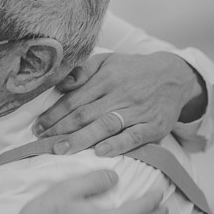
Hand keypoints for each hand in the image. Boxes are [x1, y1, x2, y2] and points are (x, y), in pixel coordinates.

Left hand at [32, 52, 204, 156]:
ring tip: (61, 149)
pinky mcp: (153, 125)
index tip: (38, 126)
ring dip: (81, 139)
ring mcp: (137, 111)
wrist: (175, 75)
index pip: (74, 99)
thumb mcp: (108, 61)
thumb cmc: (134, 71)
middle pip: (85, 114)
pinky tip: (100, 152)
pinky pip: (133, 136)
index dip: (54, 114)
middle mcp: (120, 94)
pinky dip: (117, 144)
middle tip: (41, 142)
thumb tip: (60, 85)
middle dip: (60, 129)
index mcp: (106, 78)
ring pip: (105, 125)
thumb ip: (83, 71)